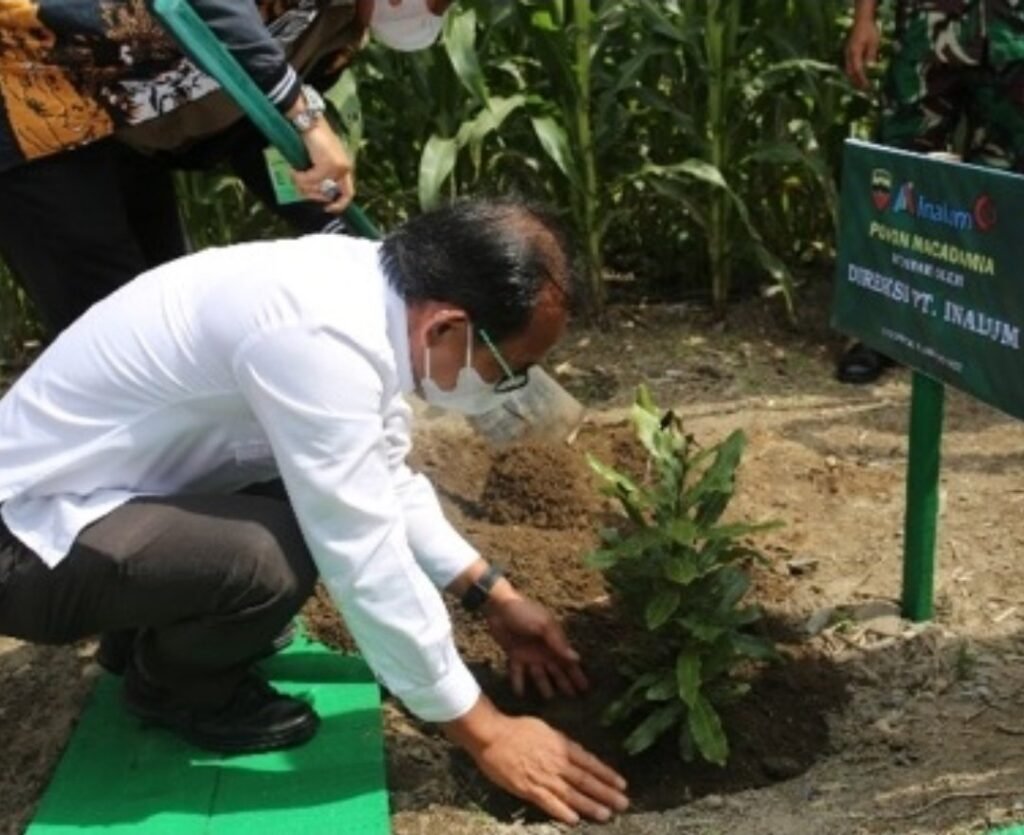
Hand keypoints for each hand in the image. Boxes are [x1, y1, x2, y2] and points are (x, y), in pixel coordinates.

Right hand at [290, 119, 354, 212]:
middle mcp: (344, 168)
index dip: (339, 204)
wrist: (309, 121)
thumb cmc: (313, 137)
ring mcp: (336, 167)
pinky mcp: (326, 165)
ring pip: (318, 188)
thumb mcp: (322, 158)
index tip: (327, 208)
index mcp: (345, 166)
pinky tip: (294, 170)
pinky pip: (310, 180)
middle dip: (314, 195)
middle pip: (330, 194)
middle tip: (303, 189)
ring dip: (303, 185)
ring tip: (296, 176)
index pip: (348, 193)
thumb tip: (315, 192)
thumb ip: (323, 174)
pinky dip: (299, 178)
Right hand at [444, 697, 628, 824]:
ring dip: (590, 805)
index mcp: (561, 746)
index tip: (622, 784)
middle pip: (586, 780)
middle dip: (606, 793)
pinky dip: (562, 811)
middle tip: (623, 804)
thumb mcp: (545, 729)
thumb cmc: (517, 728)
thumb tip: (576, 753)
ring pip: (572, 794)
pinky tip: (575, 819)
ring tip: (606, 815)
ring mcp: (543, 777)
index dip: (607, 774)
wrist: (492, 735)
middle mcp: (557, 763)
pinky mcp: (528, 789)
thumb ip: (561, 743)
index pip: (590, 763)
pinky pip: (549, 803)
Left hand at [485, 592, 588, 699]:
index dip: (577, 675)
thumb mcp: (544, 625)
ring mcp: (529, 655)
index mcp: (554, 642)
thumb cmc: (525, 612)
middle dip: (565, 684)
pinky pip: (518, 673)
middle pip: (557, 671)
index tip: (585, 689)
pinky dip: (518, 683)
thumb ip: (558, 643)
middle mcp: (544, 651)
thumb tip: (577, 659)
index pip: (568, 662)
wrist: (499, 608)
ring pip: (539, 675)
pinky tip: (520, 694)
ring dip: (544, 686)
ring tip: (549, 699)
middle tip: (573, 700)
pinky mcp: (515, 656)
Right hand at [845, 16, 880, 88]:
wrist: (862, 22)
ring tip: (861, 86)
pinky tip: (858, 78)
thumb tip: (870, 69)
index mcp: (854, 53)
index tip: (868, 87)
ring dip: (854, 80)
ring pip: (848, 72)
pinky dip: (853, 74)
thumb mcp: (874, 43)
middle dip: (857, 83)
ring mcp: (846, 55)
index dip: (862, 80)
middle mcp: (848, 56)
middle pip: (850, 73)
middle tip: (865, 90)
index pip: (857, 71)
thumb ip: (871, 56)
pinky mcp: (848, 55)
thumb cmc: (869, 31)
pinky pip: (849, 68)